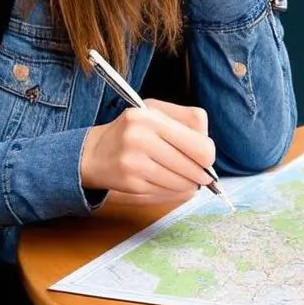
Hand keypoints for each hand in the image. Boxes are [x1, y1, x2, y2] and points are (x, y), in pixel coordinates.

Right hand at [80, 99, 216, 195]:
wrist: (93, 153)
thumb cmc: (132, 130)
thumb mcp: (156, 112)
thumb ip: (187, 122)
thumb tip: (210, 153)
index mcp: (150, 117)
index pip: (199, 143)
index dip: (208, 155)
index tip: (206, 158)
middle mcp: (141, 138)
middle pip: (194, 166)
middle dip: (202, 173)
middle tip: (202, 175)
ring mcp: (135, 162)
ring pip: (182, 182)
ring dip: (189, 184)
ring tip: (183, 178)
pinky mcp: (132, 183)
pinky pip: (167, 192)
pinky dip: (173, 190)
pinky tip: (167, 182)